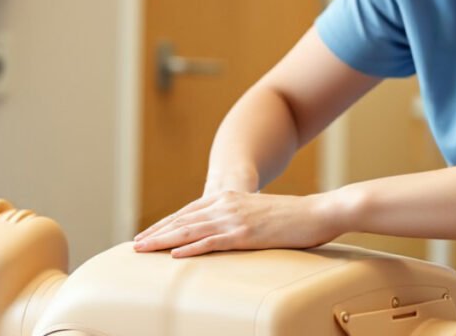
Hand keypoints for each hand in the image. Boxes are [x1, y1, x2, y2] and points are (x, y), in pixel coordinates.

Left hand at [132, 191, 341, 257]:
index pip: (190, 212)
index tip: (148, 234)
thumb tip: (234, 233)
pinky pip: (213, 242)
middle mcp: (229, 205)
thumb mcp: (263, 214)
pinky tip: (175, 256)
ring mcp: (236, 219)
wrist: (320, 211)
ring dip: (164, 240)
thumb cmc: (296, 217)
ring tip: (144, 250)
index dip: (166, 224)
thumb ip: (244, 219)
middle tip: (135, 245)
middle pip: (184, 220)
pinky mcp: (247, 234)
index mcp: (231, 199)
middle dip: (157, 233)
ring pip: (191, 230)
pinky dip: (192, 248)